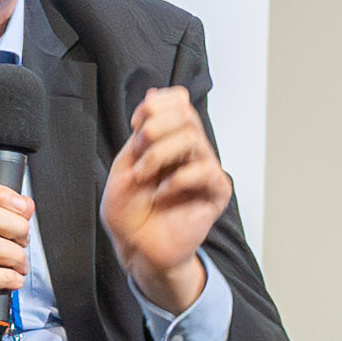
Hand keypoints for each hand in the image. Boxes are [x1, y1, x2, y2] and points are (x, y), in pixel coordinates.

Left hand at [101, 87, 230, 317]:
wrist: (135, 247)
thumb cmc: (129, 210)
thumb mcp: (125, 163)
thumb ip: (141, 131)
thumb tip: (154, 93)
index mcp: (170, 140)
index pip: (179, 102)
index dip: (156, 106)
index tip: (134, 124)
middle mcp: (191, 152)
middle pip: (186, 114)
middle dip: (154, 127)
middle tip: (137, 150)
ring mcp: (204, 171)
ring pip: (194, 138)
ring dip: (160, 154)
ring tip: (143, 176)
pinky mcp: (215, 194)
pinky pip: (207, 172)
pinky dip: (178, 179)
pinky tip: (162, 195)